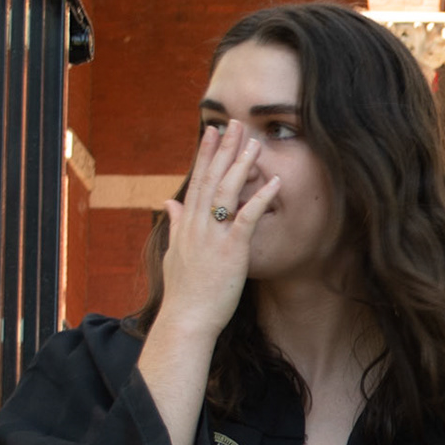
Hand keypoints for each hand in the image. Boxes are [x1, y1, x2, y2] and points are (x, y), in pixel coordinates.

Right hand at [156, 121, 280, 337]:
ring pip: (228, 192)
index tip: (212, 132)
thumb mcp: (174, 254)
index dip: (206, 155)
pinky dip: (261, 198)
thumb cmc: (184, 293)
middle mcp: (198, 225)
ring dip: (242, 165)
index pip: (197, 181)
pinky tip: (274, 181)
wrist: (186, 320)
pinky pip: (247, 218)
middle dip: (224, 149)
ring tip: (255, 142)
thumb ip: (175, 226)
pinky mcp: (231, 250)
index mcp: (187, 225)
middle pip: (212, 178)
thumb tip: (169, 203)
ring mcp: (214, 236)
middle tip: (235, 123)